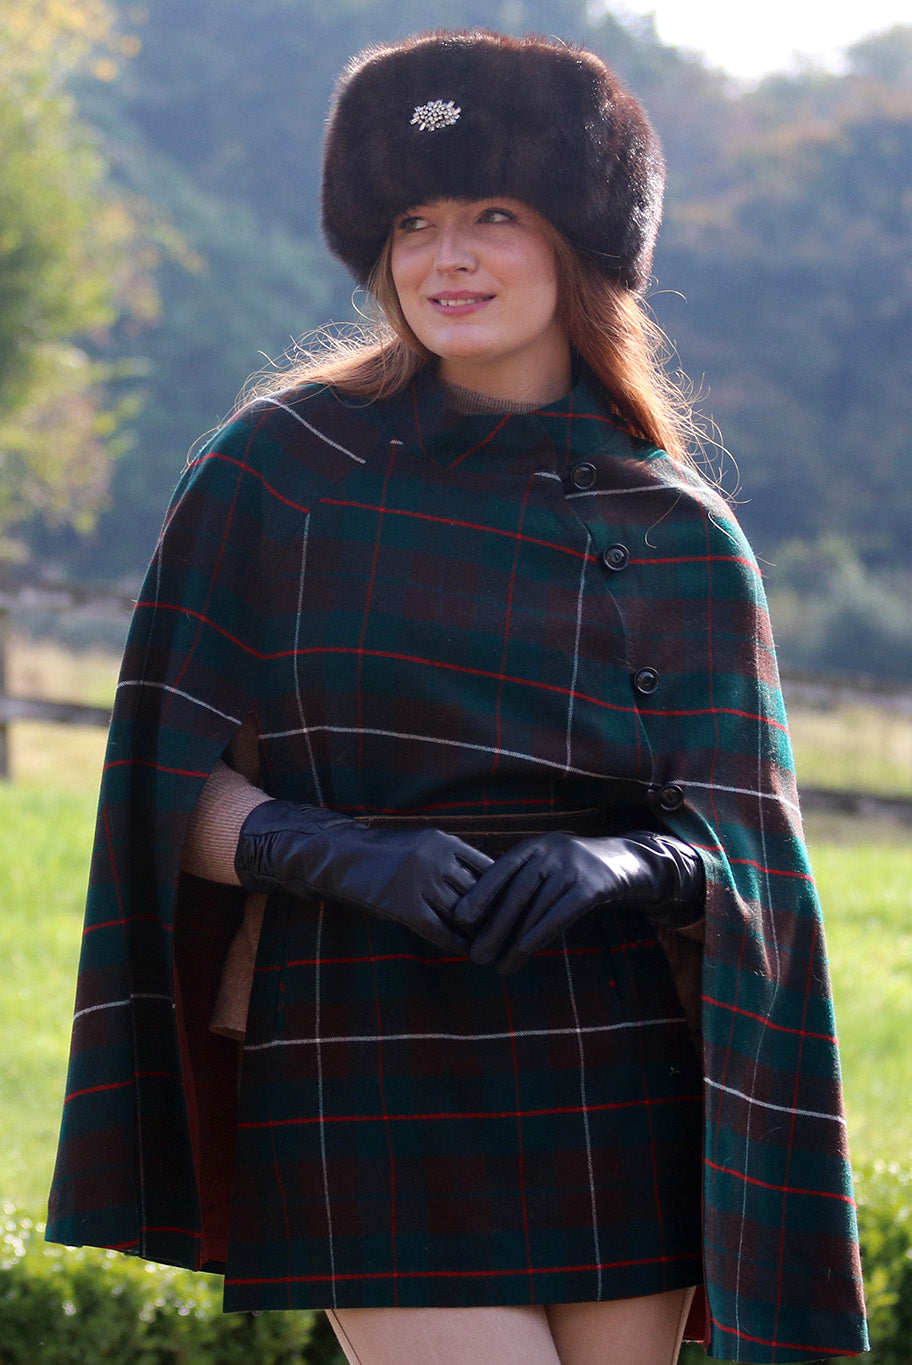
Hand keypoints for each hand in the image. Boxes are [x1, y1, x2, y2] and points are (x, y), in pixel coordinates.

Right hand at [235, 801, 492, 953]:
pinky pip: (439, 930)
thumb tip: (485, 885)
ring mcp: (421, 882)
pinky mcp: (404, 905)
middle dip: (498, 915)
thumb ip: (450, 859)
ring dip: (479, 932)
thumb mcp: (421, 844)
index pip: (489, 868)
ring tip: (494, 948)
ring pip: (463, 913)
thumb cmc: (382, 851)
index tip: (517, 908)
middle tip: (513, 933)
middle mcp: (438, 860)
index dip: (504, 891)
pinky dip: (456, 944)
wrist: (339, 854)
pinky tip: (467, 953)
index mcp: (445, 842)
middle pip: (481, 892)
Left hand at [452, 831, 703, 973]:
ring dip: (515, 941)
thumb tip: (483, 918)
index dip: (480, 894)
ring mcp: (573, 867)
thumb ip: (523, 884)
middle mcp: (551, 851)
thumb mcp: (549, 869)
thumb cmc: (576, 873)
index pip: (501, 870)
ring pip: (537, 908)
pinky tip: (526, 950)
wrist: (628, 863)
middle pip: (516, 893)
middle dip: (493, 927)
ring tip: (500, 967)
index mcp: (534, 846)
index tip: (459, 919)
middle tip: (476, 956)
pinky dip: (542, 931)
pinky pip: (562, 912)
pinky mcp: (594, 886)